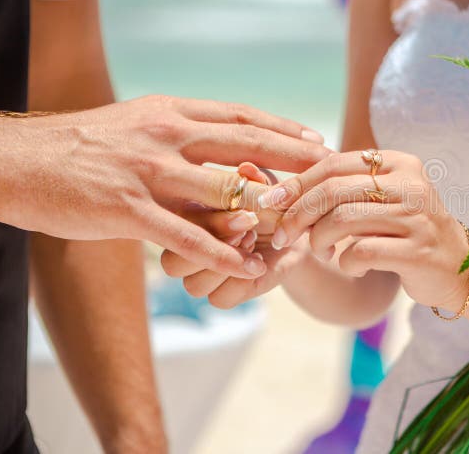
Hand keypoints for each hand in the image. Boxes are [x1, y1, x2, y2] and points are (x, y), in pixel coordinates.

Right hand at [0, 95, 329, 276]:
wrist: (21, 162)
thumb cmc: (82, 146)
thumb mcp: (136, 122)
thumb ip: (179, 129)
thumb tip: (219, 137)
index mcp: (170, 111)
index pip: (240, 116)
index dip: (283, 128)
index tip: (316, 139)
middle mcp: (166, 135)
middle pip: (245, 146)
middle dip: (294, 160)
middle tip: (330, 174)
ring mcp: (149, 172)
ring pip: (223, 191)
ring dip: (265, 212)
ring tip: (300, 227)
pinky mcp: (128, 209)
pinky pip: (186, 235)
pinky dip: (221, 254)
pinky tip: (248, 267)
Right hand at [162, 162, 312, 306]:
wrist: (295, 230)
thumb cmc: (269, 198)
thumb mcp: (264, 182)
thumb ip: (253, 176)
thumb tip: (247, 168)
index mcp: (181, 218)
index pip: (175, 226)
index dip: (210, 222)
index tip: (246, 213)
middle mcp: (183, 249)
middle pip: (172, 263)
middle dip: (214, 245)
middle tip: (250, 228)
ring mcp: (199, 276)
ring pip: (193, 285)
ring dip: (227, 266)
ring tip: (254, 243)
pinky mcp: (221, 295)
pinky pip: (219, 299)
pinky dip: (241, 282)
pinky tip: (259, 263)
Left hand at [258, 150, 468, 309]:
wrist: (459, 268)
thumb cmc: (407, 232)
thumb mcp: (381, 200)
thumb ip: (344, 189)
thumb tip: (281, 192)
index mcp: (399, 163)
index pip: (335, 164)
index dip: (298, 183)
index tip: (272, 201)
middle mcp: (411, 184)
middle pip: (334, 190)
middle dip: (297, 214)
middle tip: (282, 235)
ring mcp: (417, 217)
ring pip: (342, 220)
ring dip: (318, 241)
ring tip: (321, 252)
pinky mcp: (418, 251)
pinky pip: (360, 252)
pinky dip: (346, 263)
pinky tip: (352, 266)